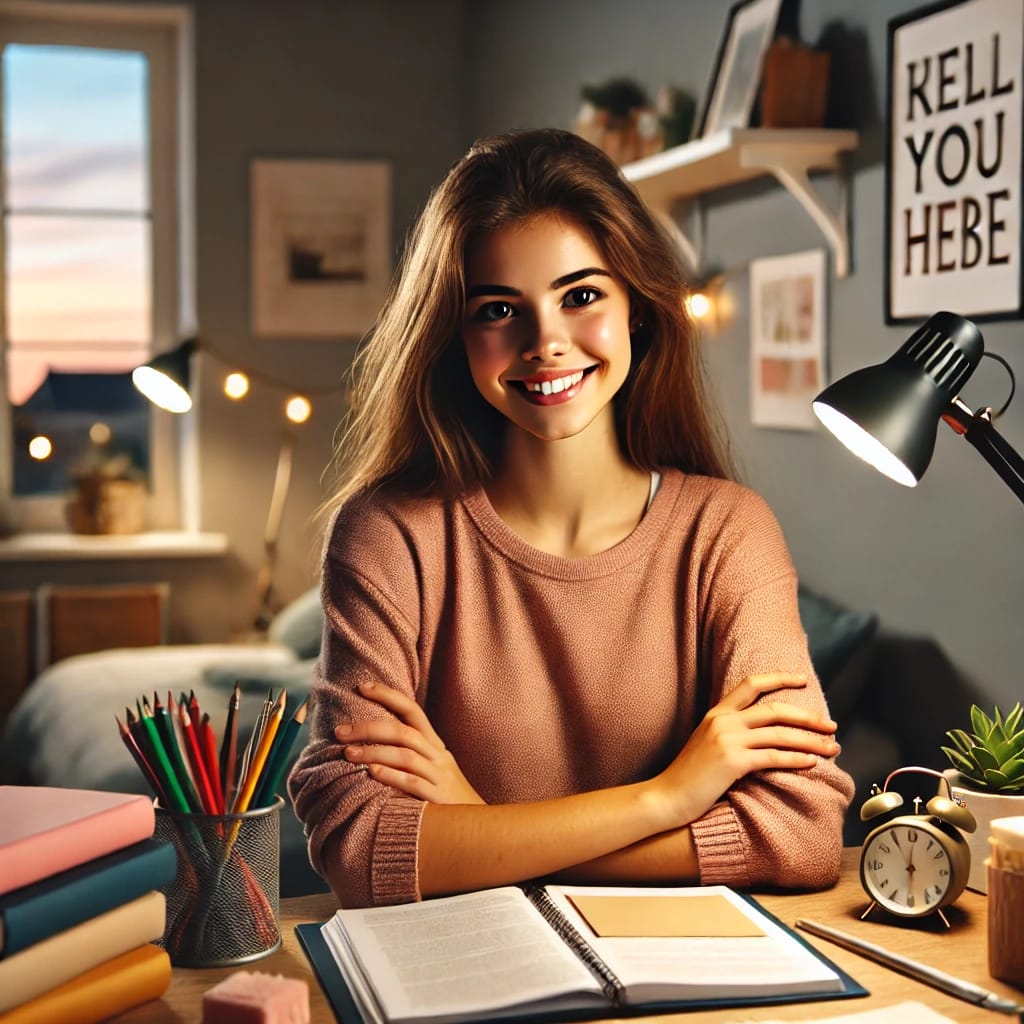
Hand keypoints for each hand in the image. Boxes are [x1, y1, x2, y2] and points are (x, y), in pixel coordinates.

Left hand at [335, 681, 485, 804]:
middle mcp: (438, 755)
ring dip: (374, 752)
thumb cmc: (446, 797)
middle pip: (403, 732)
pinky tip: (372, 773)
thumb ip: (408, 755)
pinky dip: (392, 776)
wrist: (478, 826)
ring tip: (348, 753)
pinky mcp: (439, 800)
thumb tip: (368, 744)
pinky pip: (413, 784)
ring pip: (406, 756)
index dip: (387, 695)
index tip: (361, 686)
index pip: (412, 710)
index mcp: (434, 745)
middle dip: (369, 728)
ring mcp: (440, 776)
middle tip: (340, 731)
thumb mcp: (432, 769)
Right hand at [647, 673, 839, 829]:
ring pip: (779, 734)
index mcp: (716, 713)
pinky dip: (796, 759)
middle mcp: (723, 721)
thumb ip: (729, 732)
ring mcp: (727, 740)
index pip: (751, 684)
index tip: (803, 680)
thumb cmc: (688, 776)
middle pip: (774, 710)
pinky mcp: (732, 762)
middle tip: (831, 724)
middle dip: (808, 717)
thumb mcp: (706, 743)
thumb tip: (761, 734)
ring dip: (811, 741)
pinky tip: (812, 763)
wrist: (667, 796)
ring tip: (832, 747)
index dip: (779, 678)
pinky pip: (772, 757)